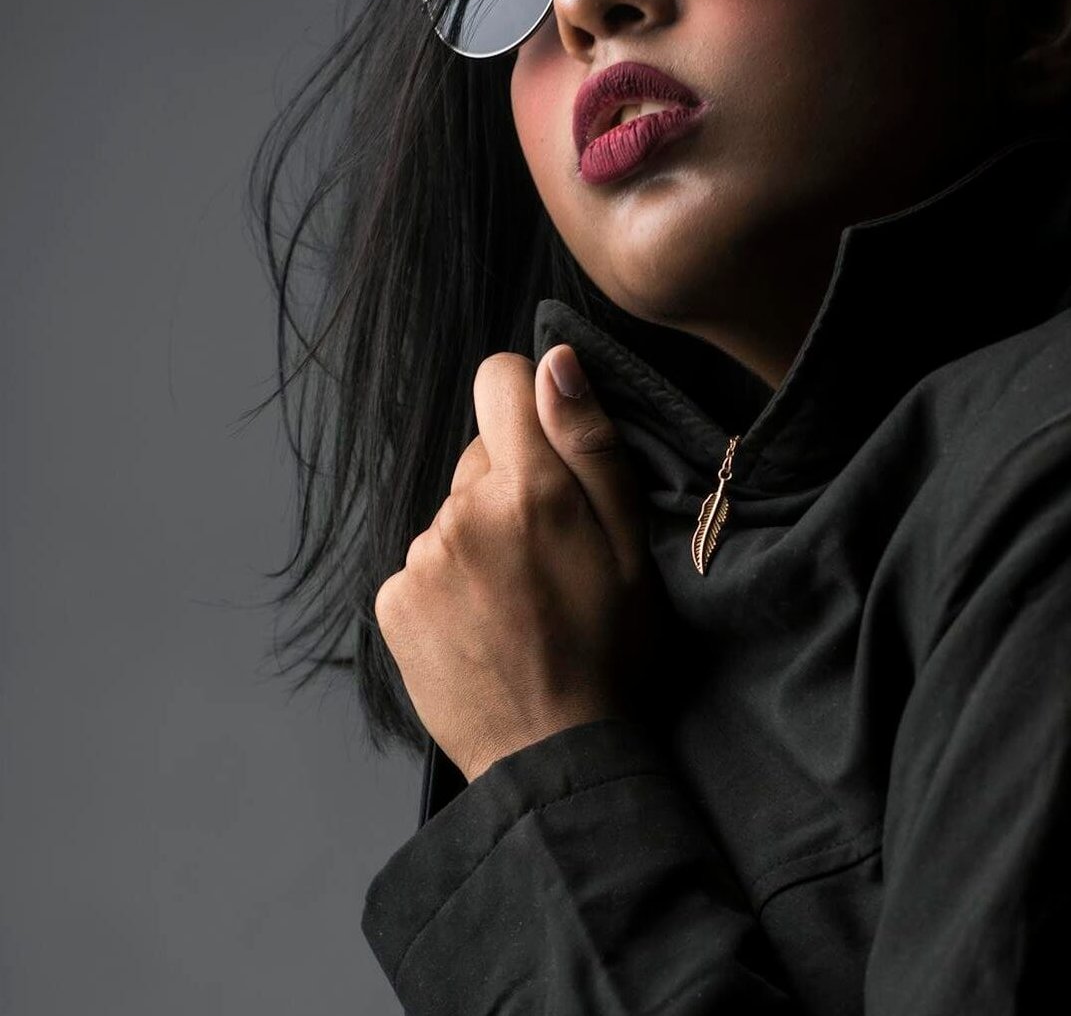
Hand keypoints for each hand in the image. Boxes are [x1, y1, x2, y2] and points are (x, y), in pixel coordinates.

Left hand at [374, 346, 658, 782]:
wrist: (551, 754)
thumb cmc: (608, 647)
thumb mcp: (630, 543)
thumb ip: (589, 444)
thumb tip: (554, 362)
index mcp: (528, 490)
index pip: (500, 380)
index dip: (529, 403)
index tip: (550, 450)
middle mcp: (462, 513)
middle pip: (481, 457)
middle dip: (513, 488)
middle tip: (551, 556)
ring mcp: (420, 559)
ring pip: (455, 513)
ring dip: (483, 539)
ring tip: (520, 601)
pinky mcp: (392, 601)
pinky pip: (426, 561)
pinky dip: (452, 582)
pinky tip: (485, 624)